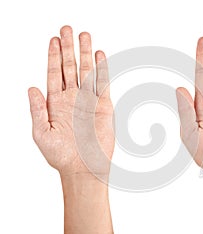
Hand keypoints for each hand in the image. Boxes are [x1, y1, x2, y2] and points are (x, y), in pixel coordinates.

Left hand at [28, 26, 113, 175]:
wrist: (84, 168)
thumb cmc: (60, 156)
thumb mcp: (41, 133)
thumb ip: (37, 110)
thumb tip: (32, 87)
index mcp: (55, 103)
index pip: (53, 73)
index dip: (52, 56)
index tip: (53, 39)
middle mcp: (72, 98)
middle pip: (69, 67)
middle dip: (68, 48)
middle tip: (68, 29)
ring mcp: (88, 100)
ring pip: (86, 71)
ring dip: (85, 53)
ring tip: (84, 36)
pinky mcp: (103, 106)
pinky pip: (102, 83)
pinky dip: (102, 69)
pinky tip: (99, 55)